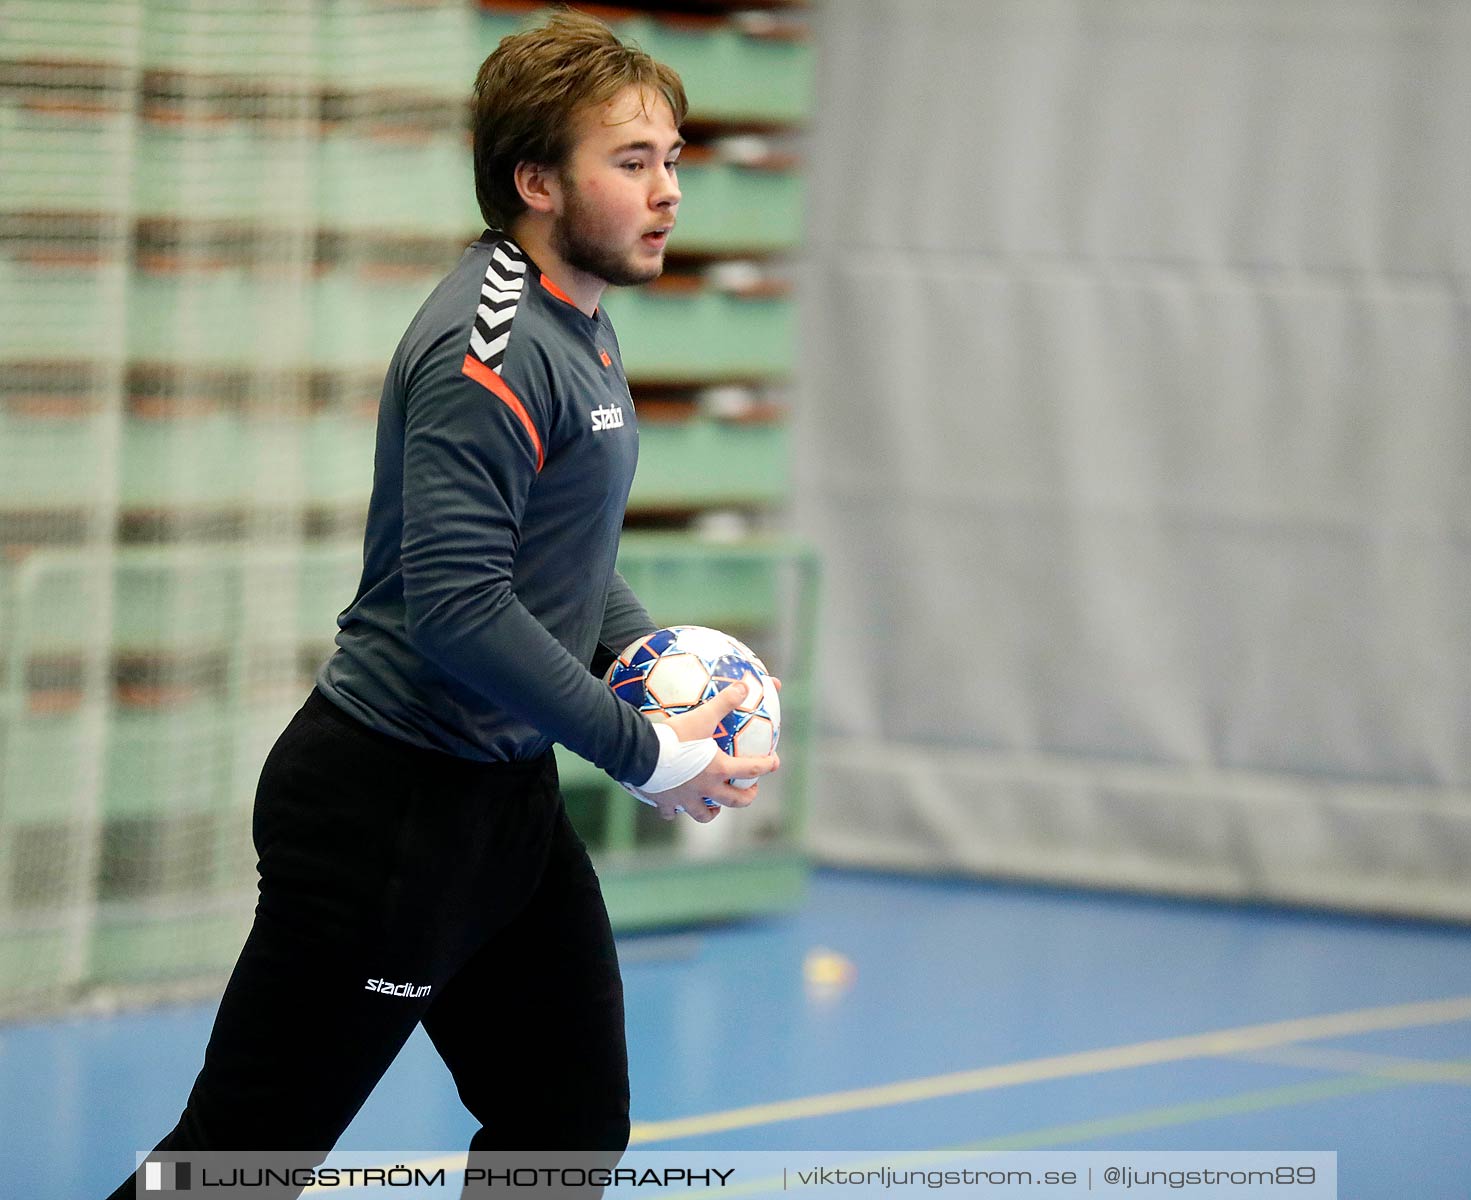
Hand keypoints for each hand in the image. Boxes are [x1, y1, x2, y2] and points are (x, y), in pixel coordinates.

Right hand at [645, 680, 779, 822]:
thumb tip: (744, 685)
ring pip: (703, 814)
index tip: (774, 763)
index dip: (767, 766)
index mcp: (719, 770)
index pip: (751, 770)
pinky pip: (670, 812)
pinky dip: (674, 811)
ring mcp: (685, 799)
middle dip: (746, 797)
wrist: (640, 753)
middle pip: (734, 801)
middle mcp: (705, 789)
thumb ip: (724, 702)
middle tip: (750, 791)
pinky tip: (674, 806)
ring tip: (714, 805)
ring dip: (712, 811)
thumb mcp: (701, 716)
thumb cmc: (673, 736)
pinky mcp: (664, 802)